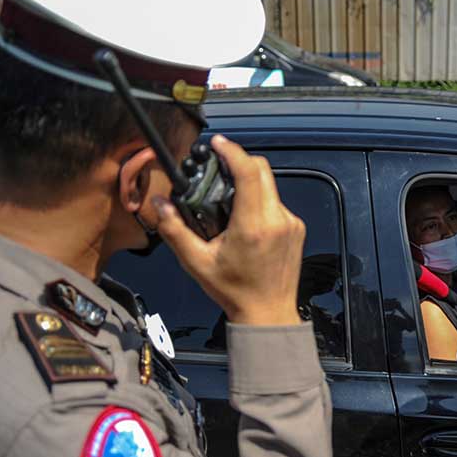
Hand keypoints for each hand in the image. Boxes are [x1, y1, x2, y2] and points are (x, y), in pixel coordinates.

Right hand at [154, 135, 304, 325]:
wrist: (268, 313)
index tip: (218, 143)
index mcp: (253, 226)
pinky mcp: (296, 228)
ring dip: (250, 184)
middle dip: (240, 162)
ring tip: (228, 201)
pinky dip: (260, 202)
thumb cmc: (234, 291)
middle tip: (219, 166)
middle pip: (262, 171)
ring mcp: (291, 223)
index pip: (249, 173)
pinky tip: (245, 219)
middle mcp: (277, 220)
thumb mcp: (197, 262)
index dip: (233, 152)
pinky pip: (276, 203)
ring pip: (270, 186)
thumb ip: (175, 230)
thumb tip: (159, 203)